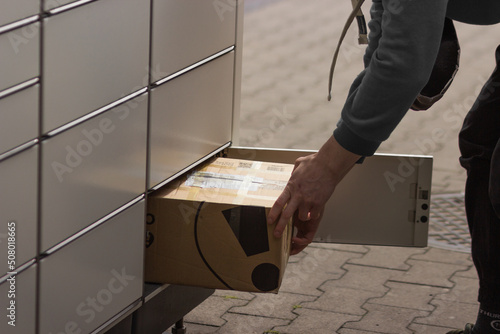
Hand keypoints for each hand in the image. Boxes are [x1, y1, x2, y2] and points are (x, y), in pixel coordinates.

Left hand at [267, 136, 360, 252]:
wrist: (328, 165)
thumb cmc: (314, 163)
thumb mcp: (298, 165)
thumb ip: (293, 173)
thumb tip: (293, 174)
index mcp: (291, 187)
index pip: (278, 203)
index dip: (273, 214)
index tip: (269, 221)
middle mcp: (298, 196)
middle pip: (286, 215)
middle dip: (280, 227)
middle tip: (276, 234)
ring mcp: (308, 200)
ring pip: (302, 217)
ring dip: (303, 218)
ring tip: (305, 214)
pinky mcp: (319, 203)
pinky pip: (314, 215)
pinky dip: (313, 215)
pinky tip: (314, 212)